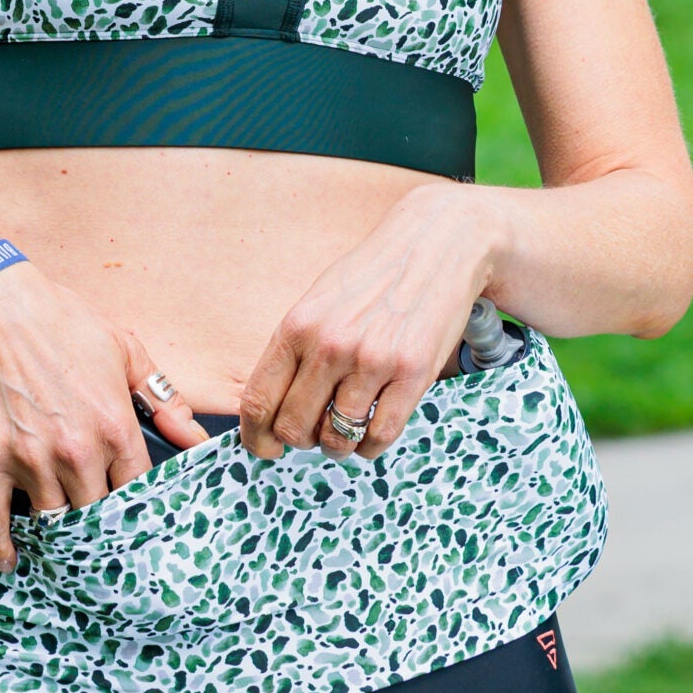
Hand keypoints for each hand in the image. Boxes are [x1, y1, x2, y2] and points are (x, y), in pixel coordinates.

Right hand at [0, 261, 207, 569]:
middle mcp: (75, 451)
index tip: (137, 521)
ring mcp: (28, 459)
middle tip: (101, 536)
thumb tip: (194, 439)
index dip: (138, 508)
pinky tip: (9, 559)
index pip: (138, 493)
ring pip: (52, 521)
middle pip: (96, 516)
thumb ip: (163, 399)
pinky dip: (1, 545)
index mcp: (115, 426)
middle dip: (99, 524)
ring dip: (57, 533)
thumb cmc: (61, 320)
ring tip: (63, 542)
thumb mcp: (124, 350)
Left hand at [240, 185, 494, 463]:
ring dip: (339, 445)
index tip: (265, 448)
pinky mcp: (414, 373)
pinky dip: (371, 446)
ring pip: (338, 438)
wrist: (437, 243)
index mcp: (297, 326)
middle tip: (315, 432)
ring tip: (347, 431)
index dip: (255, 437)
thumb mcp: (319, 301)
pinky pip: (380, 436)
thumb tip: (272, 410)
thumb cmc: (373, 277)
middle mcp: (330, 345)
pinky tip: (373, 430)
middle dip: (301, 441)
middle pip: (294, 428)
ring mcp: (372, 360)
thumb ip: (296, 350)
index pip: (257, 401)